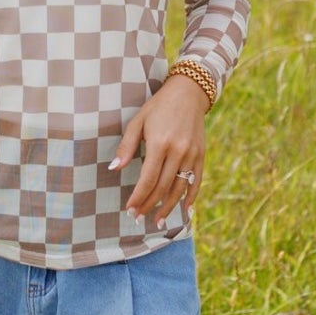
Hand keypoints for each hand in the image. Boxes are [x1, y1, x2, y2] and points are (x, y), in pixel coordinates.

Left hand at [109, 75, 207, 227]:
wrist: (189, 93)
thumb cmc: (158, 107)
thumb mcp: (138, 121)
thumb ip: (126, 146)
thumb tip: (114, 169)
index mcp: (160, 143)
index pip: (148, 179)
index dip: (139, 197)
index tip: (130, 209)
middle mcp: (178, 151)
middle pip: (163, 187)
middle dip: (149, 205)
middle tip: (138, 218)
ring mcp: (192, 154)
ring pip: (180, 188)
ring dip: (168, 207)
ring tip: (157, 221)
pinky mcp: (201, 155)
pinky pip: (196, 181)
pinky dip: (191, 198)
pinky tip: (185, 211)